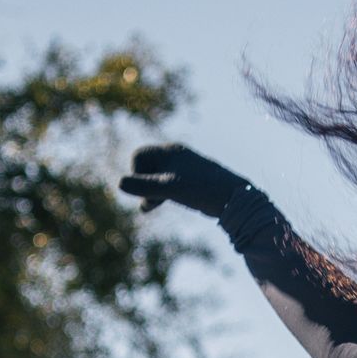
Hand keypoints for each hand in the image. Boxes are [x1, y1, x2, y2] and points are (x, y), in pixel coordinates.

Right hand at [118, 144, 251, 217]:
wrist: (238, 198)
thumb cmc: (203, 190)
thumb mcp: (171, 188)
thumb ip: (145, 185)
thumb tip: (119, 183)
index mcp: (172, 152)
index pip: (140, 156)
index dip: (136, 173)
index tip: (147, 189)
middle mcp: (178, 157)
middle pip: (147, 166)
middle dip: (142, 183)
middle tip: (150, 201)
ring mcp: (185, 168)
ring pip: (157, 177)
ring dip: (150, 191)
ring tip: (152, 205)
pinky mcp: (192, 181)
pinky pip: (168, 184)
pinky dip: (162, 194)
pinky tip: (163, 204)